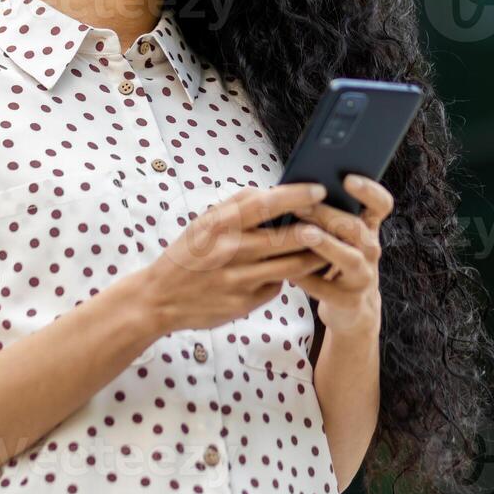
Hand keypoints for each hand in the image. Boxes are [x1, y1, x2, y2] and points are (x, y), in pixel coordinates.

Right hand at [137, 182, 332, 334]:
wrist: (159, 299)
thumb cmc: (186, 253)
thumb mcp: (203, 222)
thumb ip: (237, 207)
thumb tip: (274, 192)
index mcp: (219, 225)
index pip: (265, 204)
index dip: (295, 195)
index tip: (319, 189)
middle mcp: (229, 252)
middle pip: (284, 238)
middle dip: (315, 228)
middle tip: (335, 221)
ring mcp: (238, 280)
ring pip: (290, 267)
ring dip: (313, 256)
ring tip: (327, 246)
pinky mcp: (244, 304)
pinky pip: (276, 286)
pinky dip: (287, 277)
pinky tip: (295, 270)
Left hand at [285, 173, 389, 336]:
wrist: (351, 309)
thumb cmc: (335, 261)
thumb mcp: (338, 237)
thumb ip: (325, 216)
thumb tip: (292, 190)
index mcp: (369, 229)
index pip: (381, 204)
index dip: (369, 191)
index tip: (347, 179)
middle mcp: (371, 250)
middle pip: (357, 228)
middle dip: (328, 215)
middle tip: (301, 205)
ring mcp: (363, 277)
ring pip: (349, 258)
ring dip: (326, 244)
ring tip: (303, 233)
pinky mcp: (349, 301)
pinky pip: (327, 289)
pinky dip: (306, 278)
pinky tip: (288, 270)